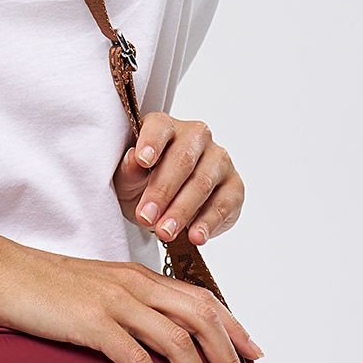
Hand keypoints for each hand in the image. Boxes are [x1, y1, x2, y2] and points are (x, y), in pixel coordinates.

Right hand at [0, 239, 262, 362]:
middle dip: (229, 360)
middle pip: (202, 321)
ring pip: (178, 342)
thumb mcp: (93, 288)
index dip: (234, 328)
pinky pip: (137, 358)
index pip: (202, 299)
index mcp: (138, 276)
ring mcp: (115, 303)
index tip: (253, 355)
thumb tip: (147, 339)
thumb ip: (124, 306)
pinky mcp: (92, 323)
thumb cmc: (38, 284)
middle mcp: (135, 285)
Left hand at [113, 112, 244, 249]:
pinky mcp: (234, 186)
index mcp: (166, 127)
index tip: (142, 161)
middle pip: (182, 160)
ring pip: (202, 183)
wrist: (164, 207)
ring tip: (165, 232)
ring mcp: (219, 159)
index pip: (160, 128)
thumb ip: (128, 170)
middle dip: (162, 191)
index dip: (151, 143)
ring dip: (182, 211)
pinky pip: (223, 204)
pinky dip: (207, 222)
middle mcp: (196, 137)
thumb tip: (133, 160)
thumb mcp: (127, 180)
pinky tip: (195, 236)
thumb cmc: (143, 184)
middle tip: (146, 217)